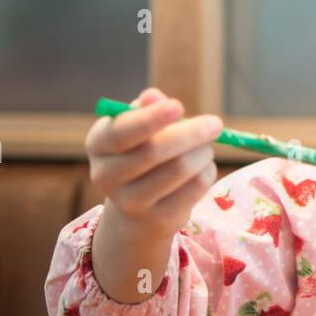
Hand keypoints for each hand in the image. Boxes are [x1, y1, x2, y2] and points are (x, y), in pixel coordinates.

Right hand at [85, 85, 223, 236]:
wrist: (137, 208)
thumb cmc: (141, 152)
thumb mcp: (138, 128)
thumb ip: (146, 109)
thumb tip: (154, 97)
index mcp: (98, 145)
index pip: (121, 132)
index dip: (150, 119)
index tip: (178, 106)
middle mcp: (106, 176)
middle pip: (153, 151)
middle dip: (191, 133)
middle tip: (216, 123)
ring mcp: (131, 202)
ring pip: (180, 169)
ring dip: (202, 152)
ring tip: (206, 147)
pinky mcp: (159, 219)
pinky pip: (195, 188)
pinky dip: (207, 171)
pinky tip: (203, 167)